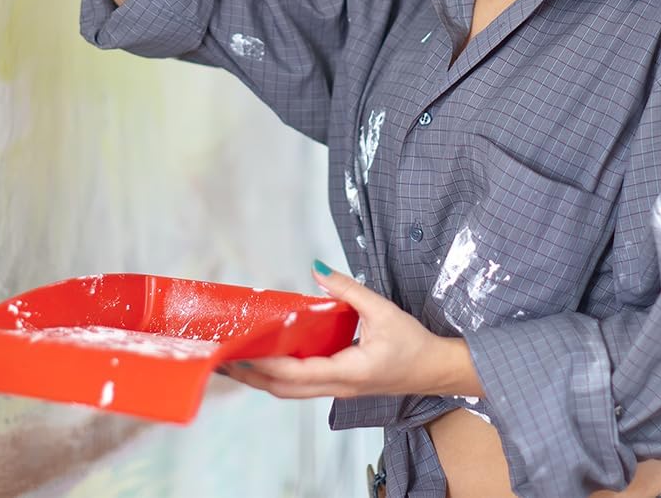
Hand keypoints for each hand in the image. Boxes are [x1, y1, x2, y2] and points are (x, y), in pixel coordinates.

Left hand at [219, 261, 481, 399]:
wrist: (436, 370)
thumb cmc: (413, 344)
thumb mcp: (383, 310)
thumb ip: (348, 290)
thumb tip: (317, 269)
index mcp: (347, 372)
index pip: (296, 373)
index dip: (265, 364)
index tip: (240, 352)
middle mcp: (337, 387)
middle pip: (283, 389)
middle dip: (252, 377)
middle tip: (223, 359)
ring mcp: (337, 389)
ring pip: (290, 391)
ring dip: (262, 378)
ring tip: (237, 360)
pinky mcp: (339, 384)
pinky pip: (301, 385)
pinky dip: (279, 374)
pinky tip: (268, 358)